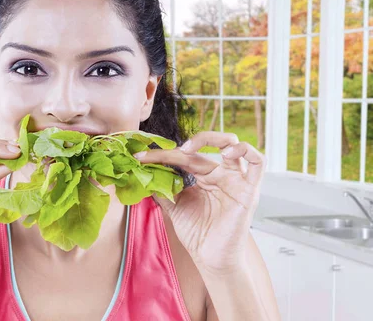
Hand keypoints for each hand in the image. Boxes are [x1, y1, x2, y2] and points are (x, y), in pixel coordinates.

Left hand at [134, 131, 265, 273]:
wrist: (210, 258)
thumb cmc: (197, 233)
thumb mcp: (173, 206)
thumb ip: (162, 188)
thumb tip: (143, 172)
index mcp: (205, 176)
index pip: (185, 156)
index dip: (162, 155)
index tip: (140, 158)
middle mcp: (221, 174)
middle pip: (203, 148)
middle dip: (177, 148)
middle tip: (161, 154)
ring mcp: (236, 179)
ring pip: (232, 143)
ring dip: (212, 139)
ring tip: (189, 149)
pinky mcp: (249, 189)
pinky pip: (258, 161)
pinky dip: (244, 150)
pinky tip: (225, 154)